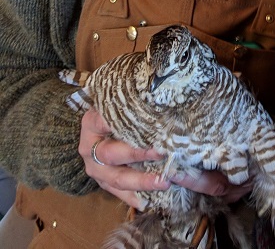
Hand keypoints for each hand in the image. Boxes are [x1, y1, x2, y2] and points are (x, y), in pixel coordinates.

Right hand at [79, 108, 250, 207]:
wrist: (98, 129)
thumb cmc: (119, 109)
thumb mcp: (124, 98)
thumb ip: (142, 93)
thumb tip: (180, 78)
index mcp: (94, 120)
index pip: (106, 119)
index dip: (126, 122)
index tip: (150, 123)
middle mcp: (90, 145)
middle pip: (111, 153)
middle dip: (138, 154)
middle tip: (164, 151)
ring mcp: (95, 168)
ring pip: (116, 179)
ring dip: (141, 181)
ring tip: (165, 181)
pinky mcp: (104, 184)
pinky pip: (120, 195)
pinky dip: (137, 198)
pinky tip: (154, 201)